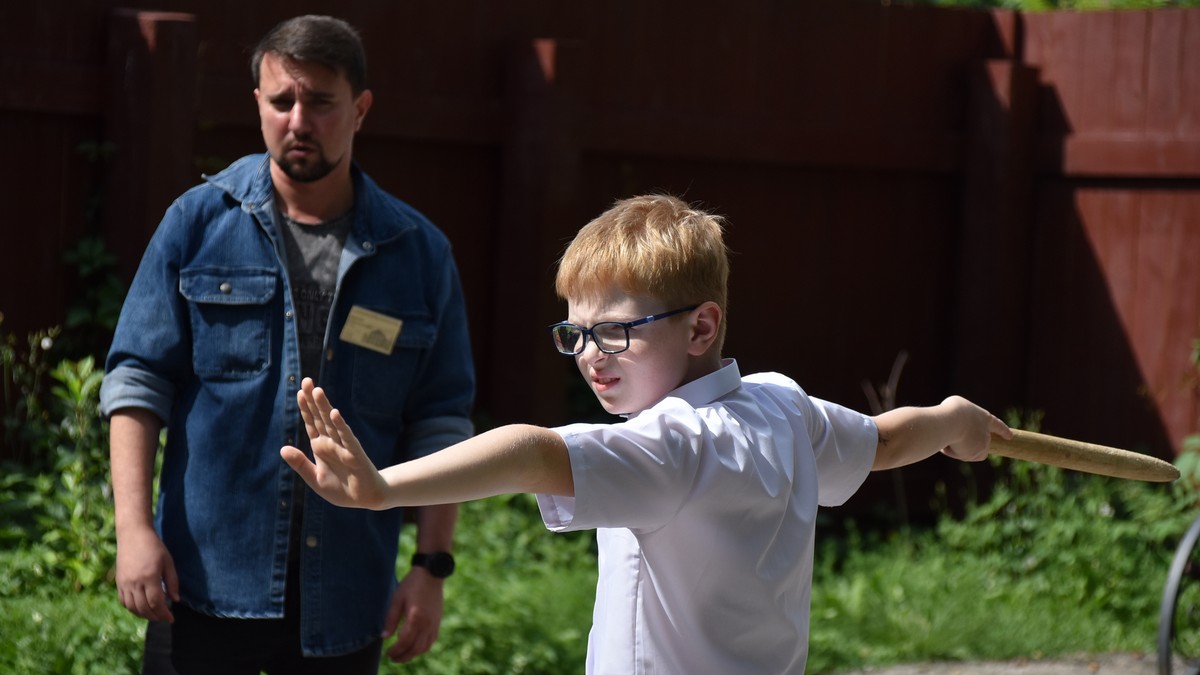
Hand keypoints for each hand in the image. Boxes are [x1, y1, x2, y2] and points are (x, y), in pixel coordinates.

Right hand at [115, 524, 178, 622]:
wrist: (133, 535)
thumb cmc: (154, 547)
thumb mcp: (168, 562)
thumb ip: (172, 582)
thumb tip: (175, 600)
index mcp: (149, 576)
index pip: (156, 602)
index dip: (164, 613)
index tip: (171, 619)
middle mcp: (135, 582)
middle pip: (144, 608)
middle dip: (156, 617)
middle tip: (164, 618)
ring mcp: (124, 583)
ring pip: (133, 608)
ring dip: (144, 615)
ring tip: (154, 615)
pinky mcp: (118, 583)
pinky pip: (124, 602)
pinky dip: (133, 609)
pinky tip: (141, 608)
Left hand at [280, 378, 388, 509]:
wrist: (365, 498)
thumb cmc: (341, 489)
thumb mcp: (314, 479)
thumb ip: (300, 464)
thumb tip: (282, 449)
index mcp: (321, 446)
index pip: (311, 423)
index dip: (305, 408)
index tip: (300, 391)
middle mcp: (331, 442)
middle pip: (320, 417)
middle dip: (313, 399)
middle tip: (307, 381)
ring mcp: (343, 446)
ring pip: (331, 423)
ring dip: (324, 407)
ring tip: (317, 390)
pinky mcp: (354, 454)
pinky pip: (346, 437)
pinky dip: (340, 425)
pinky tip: (334, 413)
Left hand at [382, 568, 444, 661]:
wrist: (431, 574)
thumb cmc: (412, 584)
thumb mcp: (397, 599)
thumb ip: (391, 619)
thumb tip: (385, 636)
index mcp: (416, 617)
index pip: (404, 641)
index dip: (395, 650)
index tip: (387, 653)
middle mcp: (427, 623)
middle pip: (415, 648)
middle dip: (403, 656)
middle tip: (392, 658)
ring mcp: (434, 623)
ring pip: (424, 647)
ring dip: (412, 654)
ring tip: (402, 656)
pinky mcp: (438, 622)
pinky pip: (431, 641)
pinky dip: (422, 648)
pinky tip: (414, 647)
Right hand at [940, 395, 1012, 461]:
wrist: (951, 423)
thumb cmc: (953, 411)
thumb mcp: (958, 406)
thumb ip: (962, 415)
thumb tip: (956, 426)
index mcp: (986, 419)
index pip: (998, 426)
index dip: (1003, 431)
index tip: (1010, 436)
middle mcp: (986, 434)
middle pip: (981, 443)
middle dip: (971, 443)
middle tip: (959, 440)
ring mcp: (980, 446)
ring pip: (967, 450)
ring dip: (958, 446)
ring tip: (947, 438)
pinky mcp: (970, 455)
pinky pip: (957, 454)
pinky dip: (951, 451)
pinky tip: (945, 444)